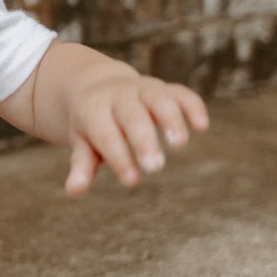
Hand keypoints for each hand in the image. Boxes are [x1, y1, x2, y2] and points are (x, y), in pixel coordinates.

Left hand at [64, 66, 207, 196]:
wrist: (97, 86)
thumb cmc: (91, 124)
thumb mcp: (82, 142)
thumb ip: (81, 165)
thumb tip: (74, 190)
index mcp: (94, 110)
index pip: (106, 134)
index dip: (119, 157)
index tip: (131, 181)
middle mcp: (120, 97)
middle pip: (132, 116)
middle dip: (144, 140)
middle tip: (155, 167)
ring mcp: (144, 90)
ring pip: (159, 99)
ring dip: (171, 120)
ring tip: (178, 144)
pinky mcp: (165, 89)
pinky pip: (181, 93)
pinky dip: (193, 106)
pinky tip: (202, 126)